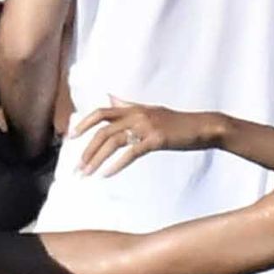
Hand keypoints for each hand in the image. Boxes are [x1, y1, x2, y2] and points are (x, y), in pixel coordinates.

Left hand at [72, 99, 221, 175]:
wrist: (204, 126)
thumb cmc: (178, 123)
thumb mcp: (151, 110)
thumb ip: (128, 106)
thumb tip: (110, 98)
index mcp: (134, 108)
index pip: (101, 113)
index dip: (83, 124)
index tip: (70, 138)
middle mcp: (137, 114)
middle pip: (102, 130)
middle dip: (86, 150)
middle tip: (77, 168)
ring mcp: (146, 126)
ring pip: (113, 142)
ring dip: (96, 160)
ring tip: (87, 175)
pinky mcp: (156, 139)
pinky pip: (131, 152)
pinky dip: (116, 165)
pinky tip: (106, 175)